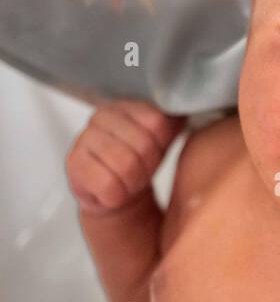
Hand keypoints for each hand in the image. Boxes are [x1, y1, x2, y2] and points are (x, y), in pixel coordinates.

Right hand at [66, 100, 183, 214]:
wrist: (115, 194)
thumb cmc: (139, 163)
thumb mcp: (162, 140)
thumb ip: (174, 120)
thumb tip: (184, 108)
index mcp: (125, 106)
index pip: (157, 122)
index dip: (161, 145)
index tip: (153, 152)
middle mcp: (101, 116)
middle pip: (144, 144)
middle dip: (147, 166)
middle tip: (139, 172)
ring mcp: (83, 139)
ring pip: (126, 164)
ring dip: (132, 182)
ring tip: (126, 181)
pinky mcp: (74, 164)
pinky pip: (108, 184)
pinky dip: (116, 195)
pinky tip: (111, 192)